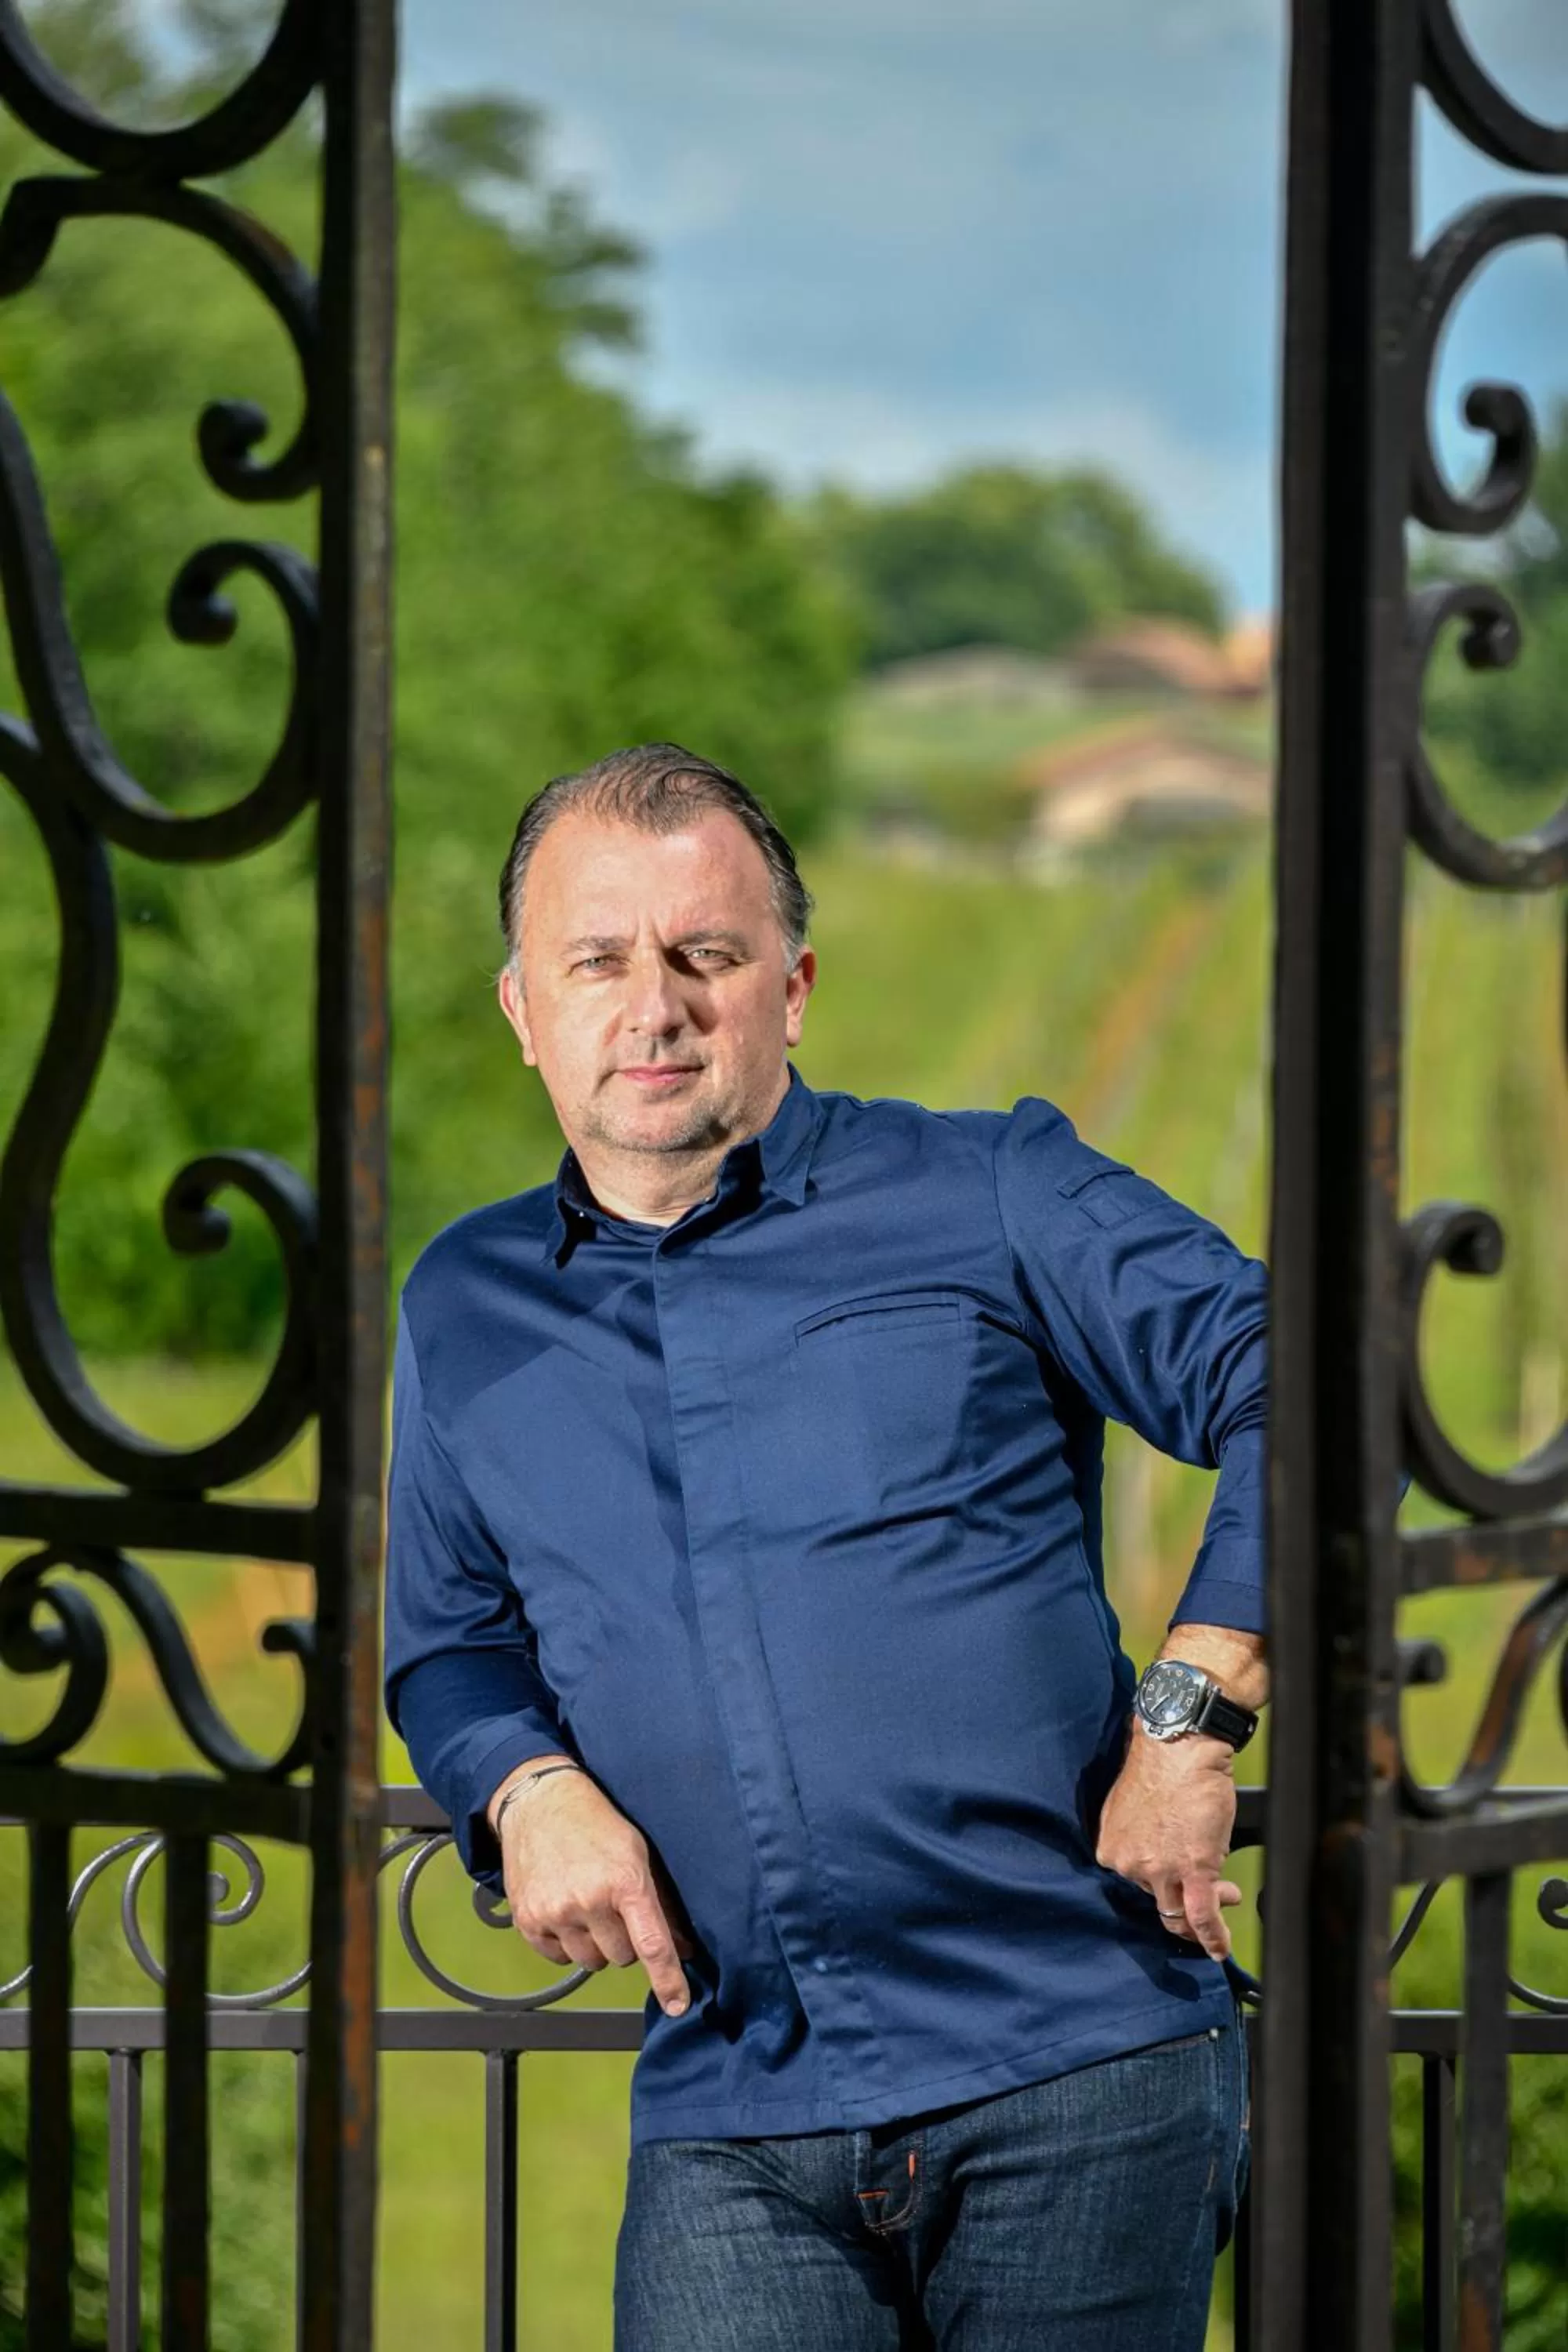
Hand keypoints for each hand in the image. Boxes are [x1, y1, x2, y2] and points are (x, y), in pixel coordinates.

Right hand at [495, 1768, 694, 2015]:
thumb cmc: (597, 1825)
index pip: (652, 1943)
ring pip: (591, 1961)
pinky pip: (559, 1958)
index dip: (668, 1979)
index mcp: (625, 1880)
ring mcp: (556, 1912)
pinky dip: (566, 1943)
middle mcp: (589, 1900)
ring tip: (588, 1906)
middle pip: (621, 1957)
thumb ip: (662, 1905)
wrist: (540, 1803)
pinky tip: (565, 1910)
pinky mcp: (529, 1921)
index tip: (679, 2006)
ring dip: (595, 1944)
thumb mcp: (638, 1855)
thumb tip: (686, 1948)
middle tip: (614, 1907)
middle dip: (624, 1941)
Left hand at [1095, 1726, 1241, 1960]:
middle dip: (1185, 1900)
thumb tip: (1166, 1855)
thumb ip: (1142, 1838)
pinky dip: (1212, 1937)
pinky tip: (1220, 1948)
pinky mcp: (1192, 1868)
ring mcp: (1159, 1870)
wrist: (1182, 1744)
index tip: (1181, 1879)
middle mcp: (1129, 1864)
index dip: (1165, 1884)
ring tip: (1224, 1899)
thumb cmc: (1164, 1766)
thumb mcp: (1134, 1807)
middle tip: (1212, 1891)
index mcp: (1112, 1849)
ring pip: (1179, 1914)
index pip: (1138, 1884)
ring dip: (1203, 1918)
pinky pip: (1201, 1916)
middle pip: (1159, 1900)